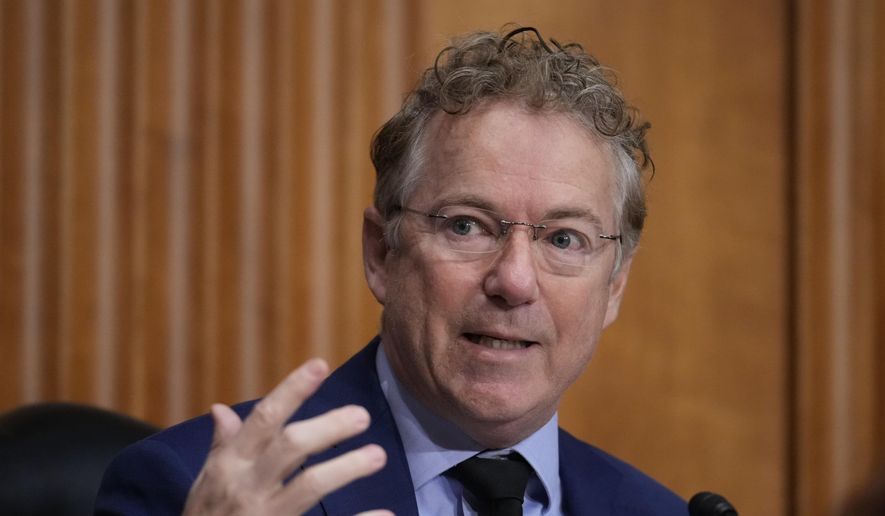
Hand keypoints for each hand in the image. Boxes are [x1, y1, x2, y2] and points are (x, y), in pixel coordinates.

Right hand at [182, 359, 390, 515]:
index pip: (263, 418)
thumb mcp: (206, 482)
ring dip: (346, 468)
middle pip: (290, 447)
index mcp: (231, 464)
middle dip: (327, 428)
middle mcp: (248, 486)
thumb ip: (222, 445)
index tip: (320, 365)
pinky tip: (386, 515)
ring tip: (377, 455)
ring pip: (308, 486)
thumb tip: (221, 408)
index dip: (292, 390)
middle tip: (362, 415)